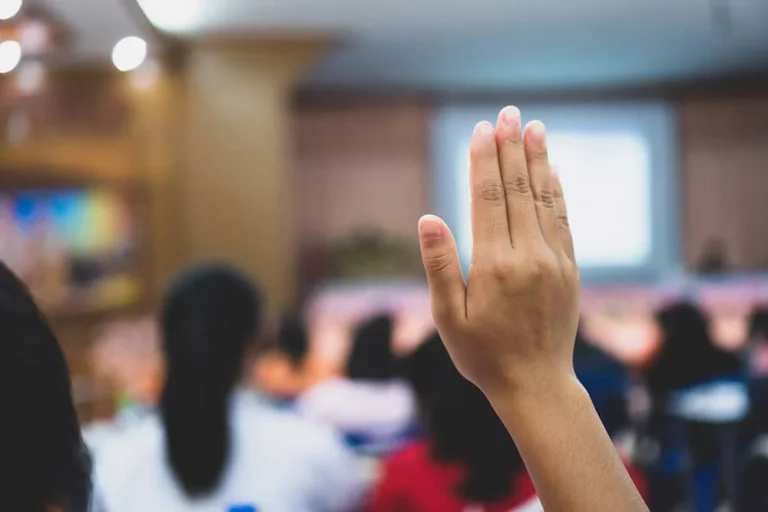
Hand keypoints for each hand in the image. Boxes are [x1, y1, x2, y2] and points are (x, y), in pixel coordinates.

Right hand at [418, 106, 579, 396]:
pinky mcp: (569, 269)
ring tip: (533, 127)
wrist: (536, 384)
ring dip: (537, 161)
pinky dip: (556, 191)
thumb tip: (428, 219)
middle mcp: (529, 256)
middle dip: (510, 149)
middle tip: (507, 113)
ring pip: (543, 199)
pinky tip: (552, 170)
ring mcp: (554, 261)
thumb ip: (439, 265)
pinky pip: (562, 220)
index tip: (481, 129)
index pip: (487, 198)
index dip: (483, 161)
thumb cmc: (482, 354)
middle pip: (516, 190)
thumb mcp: (447, 317)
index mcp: (494, 265)